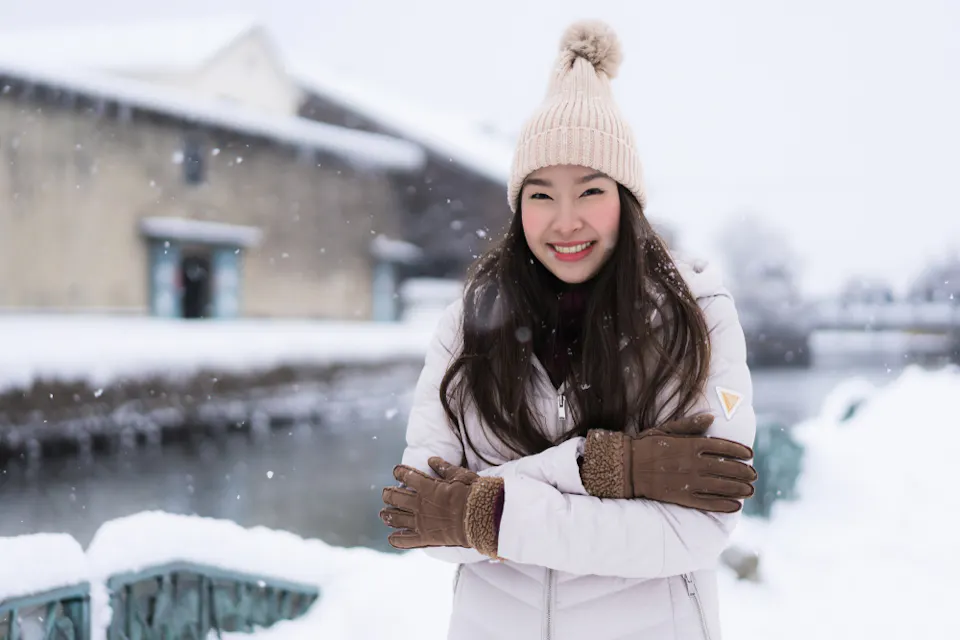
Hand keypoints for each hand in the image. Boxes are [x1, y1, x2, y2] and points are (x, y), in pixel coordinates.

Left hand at [380, 457, 502, 555]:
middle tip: (386, 493)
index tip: (396, 471)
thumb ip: (444, 468)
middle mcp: (419, 504)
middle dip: (388, 494)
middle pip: (395, 497)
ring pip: (396, 518)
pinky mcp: (425, 538)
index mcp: (427, 487)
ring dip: (388, 515)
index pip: (406, 476)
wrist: (481, 518)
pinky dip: (397, 540)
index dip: (399, 472)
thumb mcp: (460, 475)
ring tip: (384, 514)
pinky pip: (406, 540)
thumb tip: (431, 459)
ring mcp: (420, 522)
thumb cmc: (473, 494)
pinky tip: (391, 538)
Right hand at [580, 414, 757, 512]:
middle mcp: (691, 464)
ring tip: (750, 491)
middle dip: (743, 472)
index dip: (738, 451)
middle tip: (754, 475)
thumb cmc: (646, 444)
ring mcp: (687, 482)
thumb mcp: (667, 429)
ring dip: (739, 489)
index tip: (750, 454)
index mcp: (689, 445)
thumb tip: (712, 417)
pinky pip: (707, 502)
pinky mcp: (681, 497)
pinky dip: (723, 505)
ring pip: (720, 486)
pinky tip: (735, 506)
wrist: (626, 466)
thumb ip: (691, 425)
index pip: (722, 447)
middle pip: (725, 467)